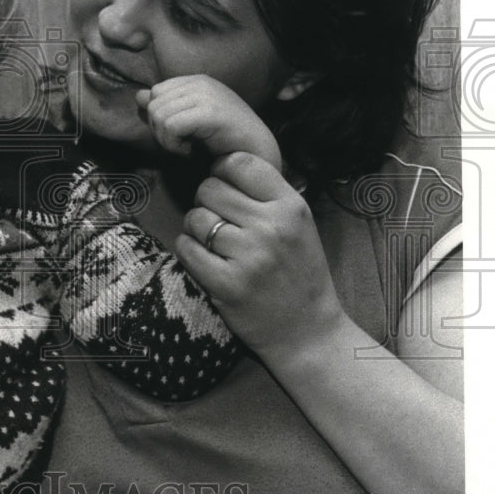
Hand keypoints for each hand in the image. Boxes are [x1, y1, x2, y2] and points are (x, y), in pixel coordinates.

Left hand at [136, 75, 281, 170]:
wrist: (256, 156)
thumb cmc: (224, 141)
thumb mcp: (189, 121)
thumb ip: (165, 106)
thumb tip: (139, 95)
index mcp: (197, 81)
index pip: (155, 92)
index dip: (160, 118)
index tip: (181, 133)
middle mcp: (201, 83)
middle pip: (153, 104)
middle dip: (160, 131)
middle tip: (182, 144)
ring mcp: (207, 95)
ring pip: (158, 115)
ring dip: (167, 141)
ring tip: (188, 147)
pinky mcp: (210, 112)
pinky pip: (170, 127)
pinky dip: (174, 146)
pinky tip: (189, 151)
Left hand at [175, 151, 343, 358]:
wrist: (308, 332)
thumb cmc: (299, 272)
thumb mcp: (299, 224)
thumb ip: (267, 194)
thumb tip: (222, 162)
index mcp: (291, 207)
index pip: (240, 163)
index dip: (222, 170)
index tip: (224, 186)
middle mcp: (271, 227)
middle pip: (210, 188)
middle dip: (207, 202)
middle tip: (219, 220)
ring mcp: (248, 256)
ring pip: (195, 218)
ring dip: (196, 229)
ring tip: (214, 243)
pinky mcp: (226, 283)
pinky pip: (186, 248)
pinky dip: (188, 251)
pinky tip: (204, 259)